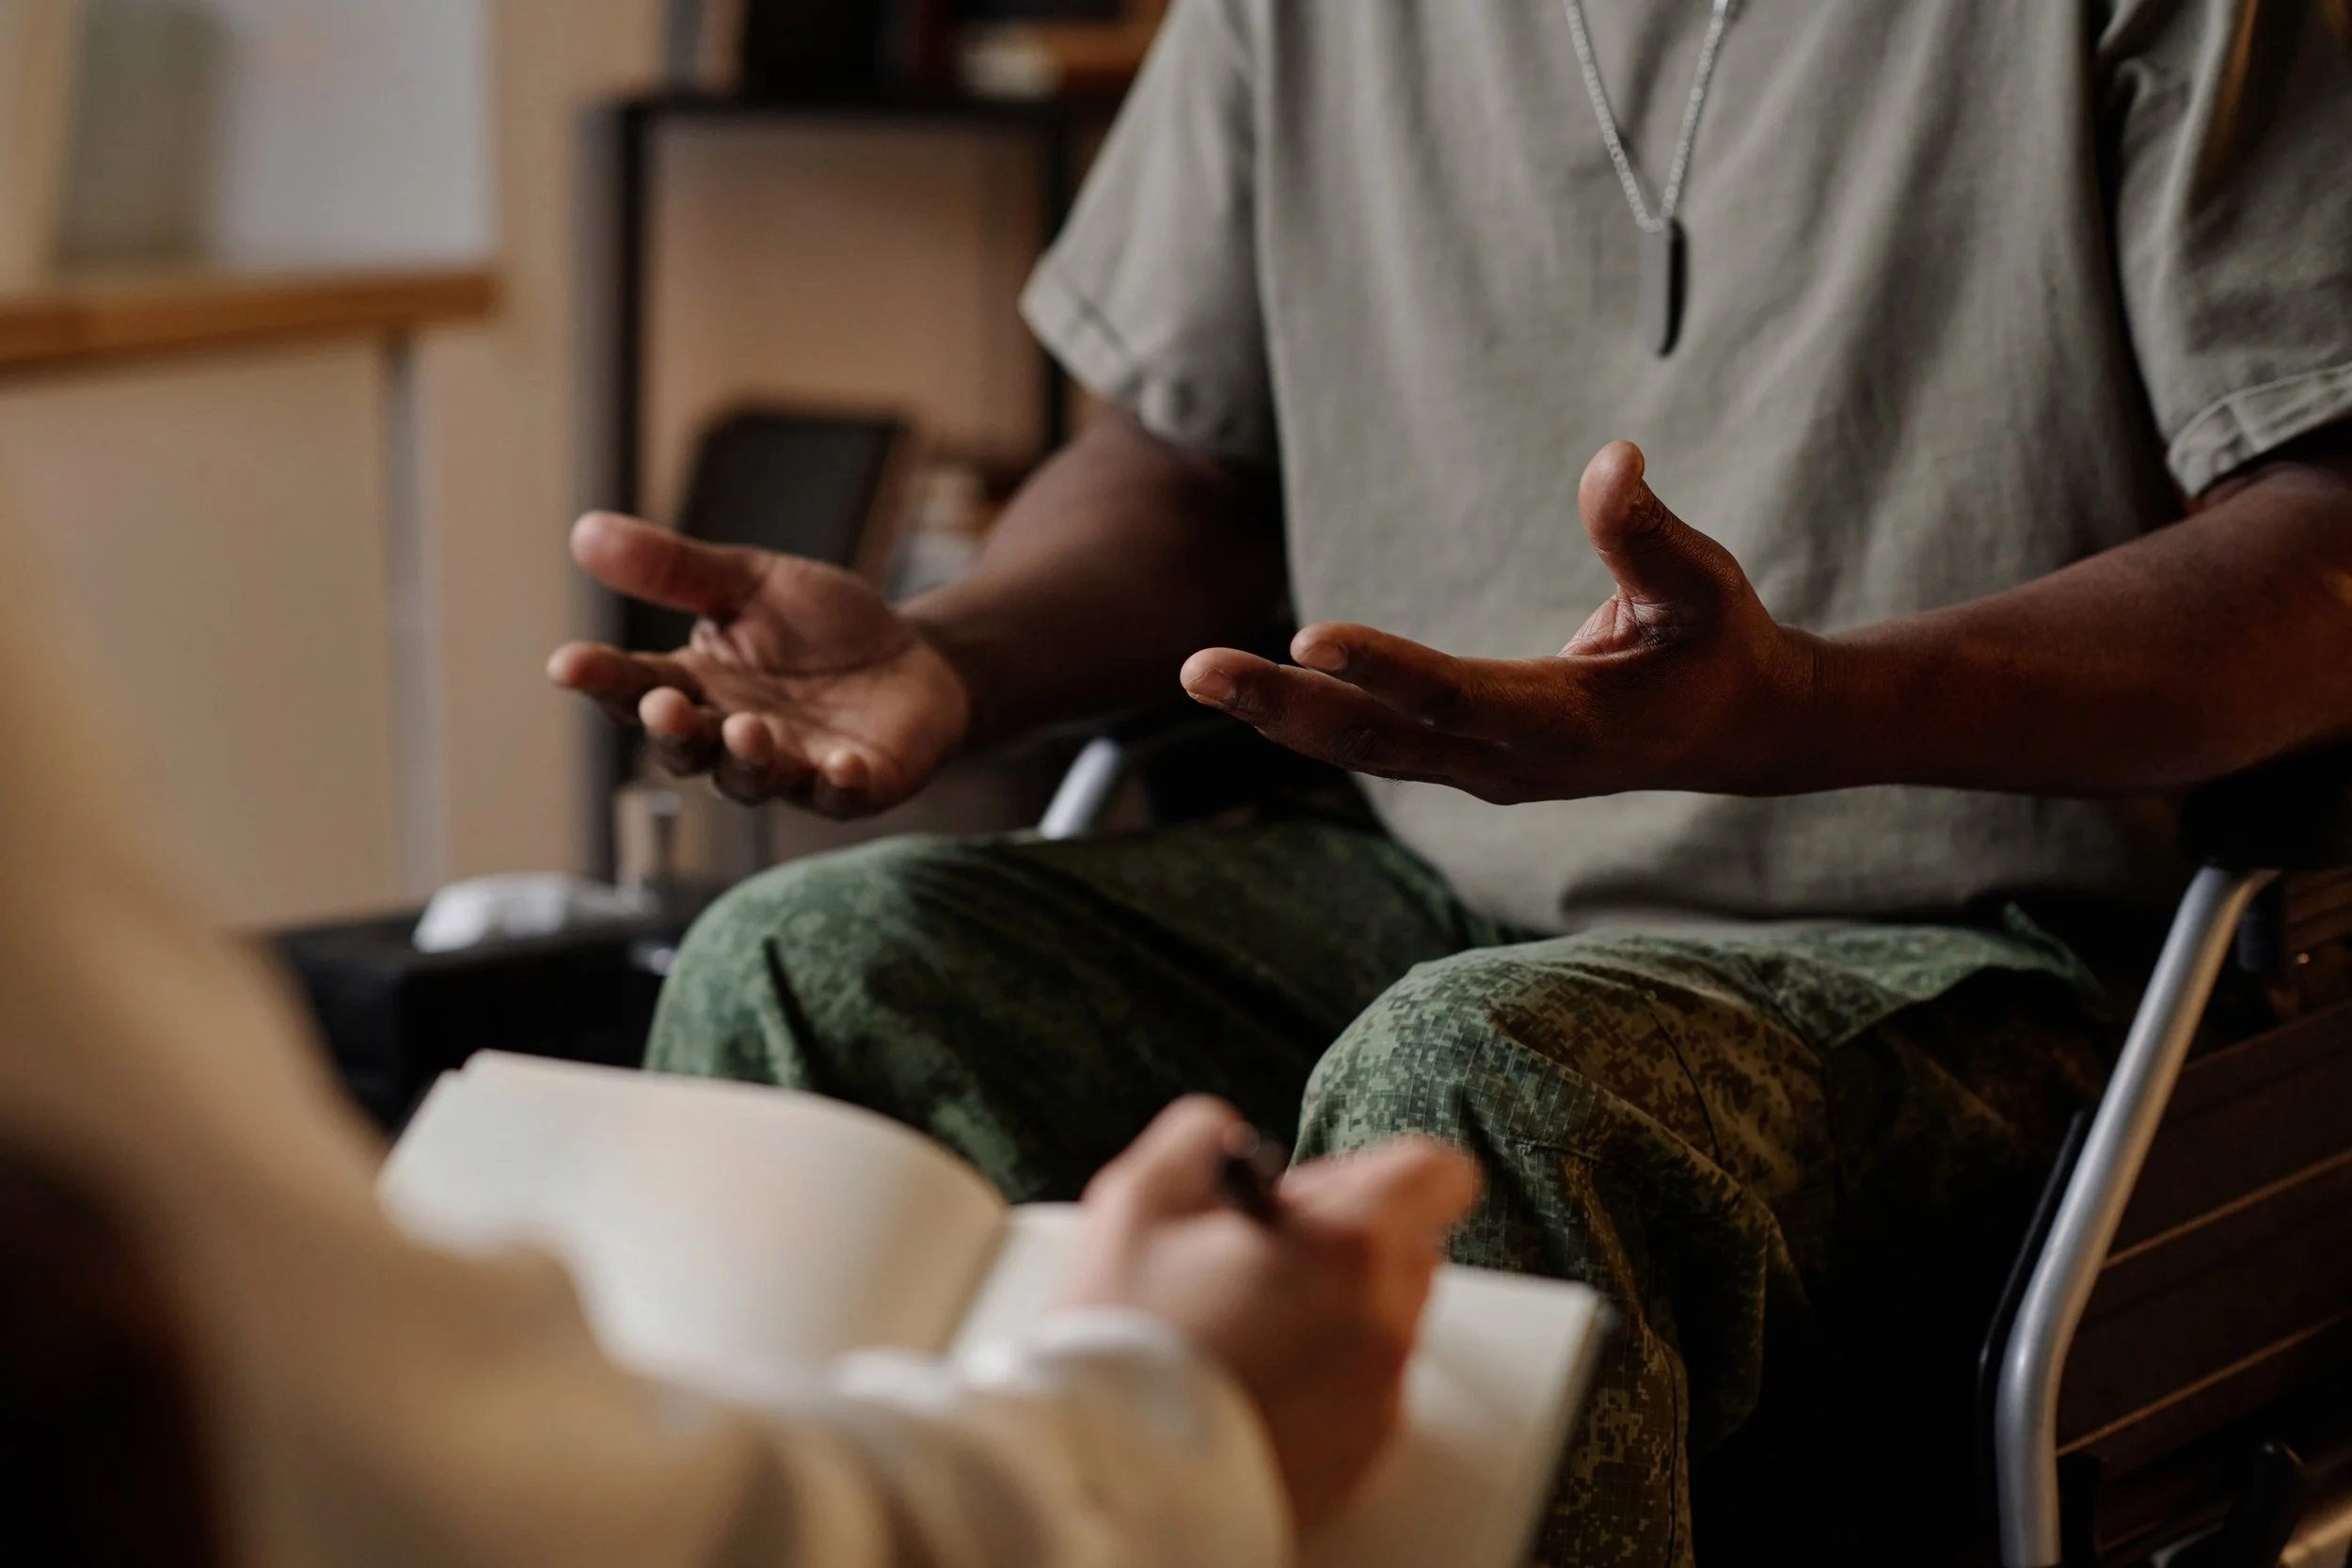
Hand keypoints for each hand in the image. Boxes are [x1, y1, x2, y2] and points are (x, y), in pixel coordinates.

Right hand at [548, 514, 968, 815]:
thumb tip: (586, 530)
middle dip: (673, 731)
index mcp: (699, 686)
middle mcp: (732, 738)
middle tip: (664, 705)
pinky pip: (841, 796)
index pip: (636, 687)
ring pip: (754, 779)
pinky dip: (839, 784)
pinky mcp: (856, 786)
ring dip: (747, 759)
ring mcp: (794, 769)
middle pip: (686, 748)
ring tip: (746, 730)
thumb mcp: (749, 581)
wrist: (917, 657)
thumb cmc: (823, 628)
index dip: (603, 679)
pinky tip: (841, 765)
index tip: (567, 663)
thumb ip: (675, 569)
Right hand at [1058, 1097, 1478, 1532]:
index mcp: (1349, 1246)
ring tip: (1242, 1326)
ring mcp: (1377, 1400)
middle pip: (1409, 1250)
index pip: (1436, 1173)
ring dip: (1334, 1311)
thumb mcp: (1139, 1198)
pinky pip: (1362, 1394)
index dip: (1376, 1169)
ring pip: (1385, 1324)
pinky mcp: (1359, 1460)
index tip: (1322, 1191)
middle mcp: (1384, 1324)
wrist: (1112, 1479)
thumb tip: (1227, 1134)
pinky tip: (1247, 1383)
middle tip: (1257, 1259)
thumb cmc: (1127, 1341)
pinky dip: (1321, 1380)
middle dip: (1346, 1242)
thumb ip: (1200, 1136)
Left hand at [1179, 442, 1827, 801]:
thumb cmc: (1722, 646)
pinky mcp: (1470, 763)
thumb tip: (1611, 457)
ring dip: (1279, 715)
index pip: (1455, 697)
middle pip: (1379, 739)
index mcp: (1567, 724)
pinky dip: (1311, 720)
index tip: (1306, 635)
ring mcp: (1484, 772)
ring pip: (1365, 750)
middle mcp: (1511, 764)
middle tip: (1195, 669)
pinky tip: (1250, 694)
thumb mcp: (1702, 586)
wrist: (1741, 733)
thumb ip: (1647, 534)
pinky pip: (1377, 745)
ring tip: (1197, 674)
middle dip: (1284, 705)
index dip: (1383, 669)